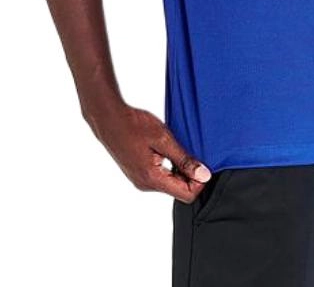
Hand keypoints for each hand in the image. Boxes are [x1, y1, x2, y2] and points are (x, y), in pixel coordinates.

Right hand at [85, 102, 211, 202]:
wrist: (110, 119)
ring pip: (170, 183)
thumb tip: (204, 175)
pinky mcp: (138, 174)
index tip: (201, 162)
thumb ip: (184, 159)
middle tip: (190, 150)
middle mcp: (146, 185)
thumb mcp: (164, 139)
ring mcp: (141, 181)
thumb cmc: (134, 125)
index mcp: (153, 179)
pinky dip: (169, 166)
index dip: (199, 181)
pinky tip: (166, 149)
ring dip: (179, 168)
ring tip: (176, 147)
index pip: (187, 195)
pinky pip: (161, 177)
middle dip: (190, 174)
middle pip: (179, 190)